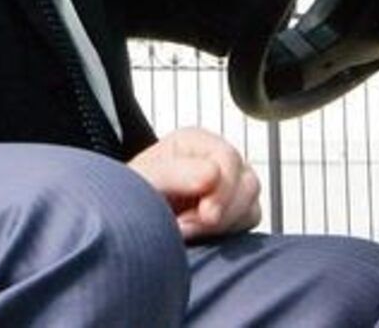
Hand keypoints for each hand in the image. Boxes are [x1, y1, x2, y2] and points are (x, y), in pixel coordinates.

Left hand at [127, 127, 262, 240]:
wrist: (127, 223)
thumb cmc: (130, 196)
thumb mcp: (144, 180)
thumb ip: (174, 173)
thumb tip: (212, 174)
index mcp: (194, 142)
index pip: (228, 158)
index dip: (222, 189)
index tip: (206, 214)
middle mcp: (215, 159)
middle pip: (247, 182)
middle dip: (223, 212)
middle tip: (188, 227)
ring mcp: (228, 186)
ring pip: (251, 204)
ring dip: (224, 224)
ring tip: (187, 231)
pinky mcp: (232, 212)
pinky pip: (248, 222)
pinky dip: (229, 233)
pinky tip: (201, 236)